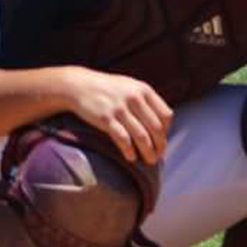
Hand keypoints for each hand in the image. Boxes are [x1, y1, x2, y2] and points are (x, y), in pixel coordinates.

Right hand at [58, 67, 172, 164]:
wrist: (79, 85)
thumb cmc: (108, 89)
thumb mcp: (131, 87)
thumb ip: (146, 101)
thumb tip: (163, 124)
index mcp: (144, 90)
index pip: (166, 115)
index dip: (167, 130)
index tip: (162, 140)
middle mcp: (135, 98)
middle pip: (156, 128)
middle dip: (160, 145)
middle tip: (159, 156)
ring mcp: (120, 109)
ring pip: (141, 136)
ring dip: (148, 151)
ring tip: (150, 161)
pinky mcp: (105, 119)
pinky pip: (122, 139)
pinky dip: (129, 150)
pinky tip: (131, 157)